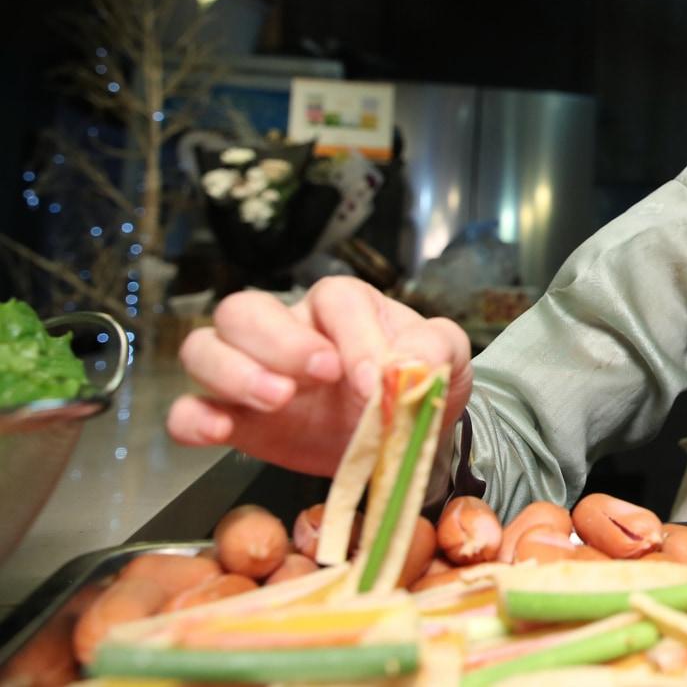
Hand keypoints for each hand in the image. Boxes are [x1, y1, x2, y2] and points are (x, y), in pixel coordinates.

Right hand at [167, 277, 472, 476]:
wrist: (404, 438)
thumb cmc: (419, 384)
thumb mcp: (448, 359)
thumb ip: (435, 349)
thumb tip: (407, 364)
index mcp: (344, 306)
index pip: (334, 301)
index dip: (352, 338)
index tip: (373, 382)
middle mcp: (288, 329)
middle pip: (247, 309)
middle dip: (277, 341)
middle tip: (315, 377)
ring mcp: (253, 372)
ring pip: (205, 347)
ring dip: (232, 372)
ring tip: (277, 399)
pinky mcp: (235, 418)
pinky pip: (185, 409)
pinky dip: (192, 418)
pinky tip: (219, 432)